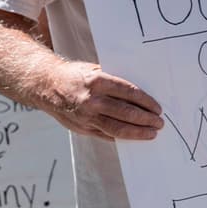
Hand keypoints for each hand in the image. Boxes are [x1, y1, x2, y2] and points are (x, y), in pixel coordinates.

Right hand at [46, 61, 163, 140]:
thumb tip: (140, 94)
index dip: (146, 102)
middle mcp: (92, 100)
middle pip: (126, 113)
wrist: (47, 86)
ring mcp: (87, 116)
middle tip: (159, 123)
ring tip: (151, 133)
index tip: (157, 108)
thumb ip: (114, 82)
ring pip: (118, 128)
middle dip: (146, 119)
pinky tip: (133, 136)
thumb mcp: (94, 70)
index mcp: (98, 81)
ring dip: (138, 132)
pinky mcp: (83, 128)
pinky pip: (107, 135)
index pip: (130, 93)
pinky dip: (122, 137)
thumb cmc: (74, 76)